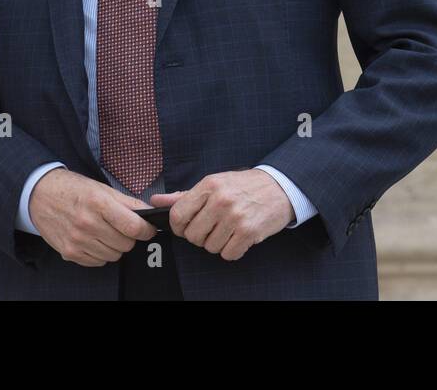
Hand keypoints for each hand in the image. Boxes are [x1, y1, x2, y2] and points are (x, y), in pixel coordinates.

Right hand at [28, 168, 156, 266]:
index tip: (149, 229)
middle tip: (122, 227)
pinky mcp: (69, 252)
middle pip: (125, 244)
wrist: (40, 195)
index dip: (146, 230)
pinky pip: (98, 262)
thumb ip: (127, 202)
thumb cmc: (74, 189)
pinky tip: (93, 239)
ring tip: (105, 231)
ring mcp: (77, 240)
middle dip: (129, 237)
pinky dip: (101, 253)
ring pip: (114, 255)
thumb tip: (150, 214)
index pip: (133, 226)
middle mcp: (87, 223)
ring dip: (115, 246)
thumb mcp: (102, 189)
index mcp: (98, 203)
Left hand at [150, 169, 293, 260]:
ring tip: (229, 230)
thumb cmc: (244, 186)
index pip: (177, 215)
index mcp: (209, 185)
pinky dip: (232, 250)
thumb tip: (157, 200)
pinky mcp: (248, 232)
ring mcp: (235, 216)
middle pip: (192, 235)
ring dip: (218, 243)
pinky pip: (228, 254)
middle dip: (200, 236)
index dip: (178, 227)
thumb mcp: (215, 183)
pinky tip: (239, 237)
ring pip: (210, 247)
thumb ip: (184, 195)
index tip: (187, 227)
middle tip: (213, 227)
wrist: (280, 187)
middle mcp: (220, 200)